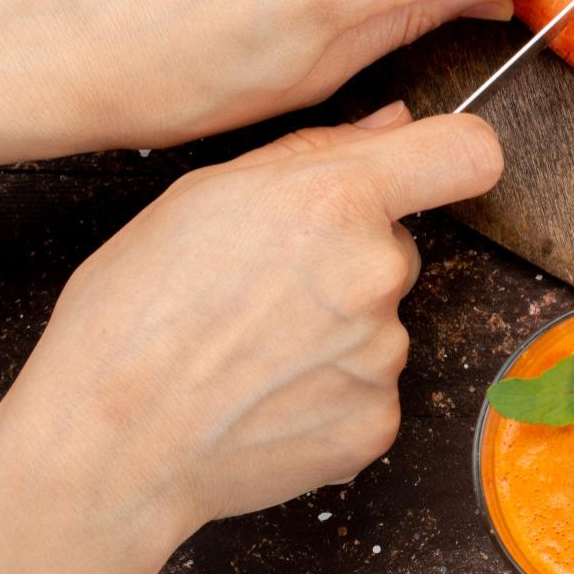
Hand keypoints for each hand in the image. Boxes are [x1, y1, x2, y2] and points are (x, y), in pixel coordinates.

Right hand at [0, 105, 497, 573]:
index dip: (447, 159)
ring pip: (380, 322)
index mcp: (338, 201)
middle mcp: (376, 274)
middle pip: (397, 248)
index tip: (424, 175)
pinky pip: (368, 389)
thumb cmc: (131, 316)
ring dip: (334, 330)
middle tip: (264, 293)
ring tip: (249, 353)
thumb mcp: (202, 196)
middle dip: (348, 260)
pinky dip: (328, 394)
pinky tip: (264, 399)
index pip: (467, 154)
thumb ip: (316, 151)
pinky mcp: (376, 422)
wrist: (105, 448)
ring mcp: (383, 355)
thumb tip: (395, 124)